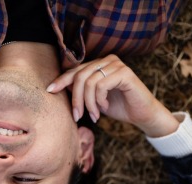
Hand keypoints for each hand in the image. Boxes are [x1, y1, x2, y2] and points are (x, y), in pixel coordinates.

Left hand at [47, 55, 178, 136]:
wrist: (141, 115)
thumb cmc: (117, 106)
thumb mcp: (93, 99)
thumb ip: (80, 90)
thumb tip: (57, 87)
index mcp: (99, 64)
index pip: (75, 70)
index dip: (61, 80)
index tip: (49, 90)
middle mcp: (107, 60)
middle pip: (79, 76)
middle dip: (75, 99)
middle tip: (77, 116)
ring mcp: (117, 65)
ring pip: (89, 82)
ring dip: (88, 103)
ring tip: (94, 115)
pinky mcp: (125, 73)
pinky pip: (101, 85)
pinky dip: (100, 100)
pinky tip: (105, 106)